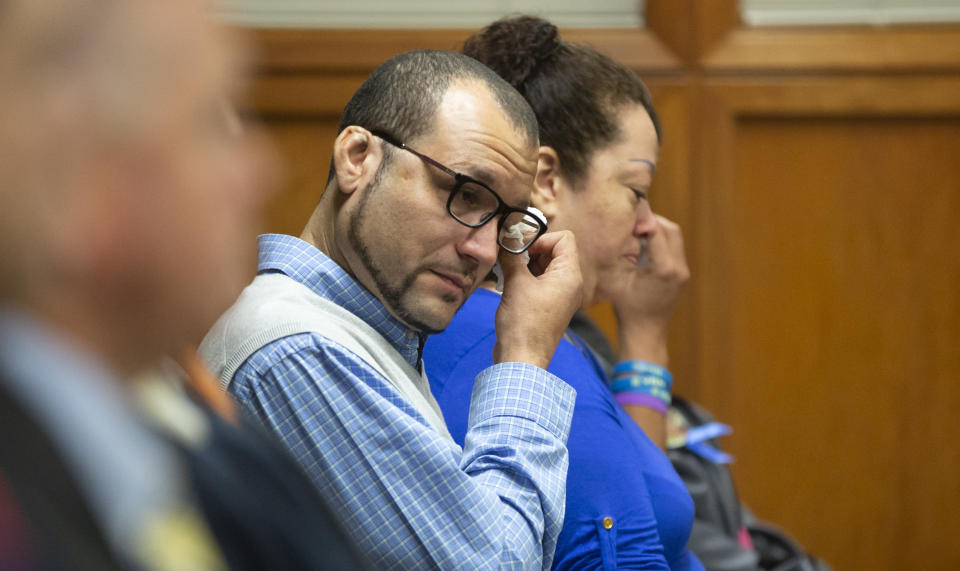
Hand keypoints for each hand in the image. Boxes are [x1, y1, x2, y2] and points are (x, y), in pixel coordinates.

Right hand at [493, 230, 582, 368]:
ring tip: (507, 274)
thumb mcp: (516, 283)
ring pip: (544, 267)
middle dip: (530, 251)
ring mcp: (560, 296)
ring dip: (525, 265)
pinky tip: (509, 285)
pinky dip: (525, 278)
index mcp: (569, 276)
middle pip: (554, 251)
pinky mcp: (548, 305)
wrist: (522, 359)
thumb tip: (508, 237)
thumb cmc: (524, 324)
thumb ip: (513, 256)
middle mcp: (570, 284)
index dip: (541, 239)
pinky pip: (540, 282)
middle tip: (510, 260)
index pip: (563, 239)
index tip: (521, 250)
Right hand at [612, 215, 689, 365]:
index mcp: (663, 269)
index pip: (656, 231)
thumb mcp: (617, 280)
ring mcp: (684, 272)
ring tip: (638, 231)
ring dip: (658, 230)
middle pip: (671, 230)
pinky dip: (662, 241)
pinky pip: (675, 248)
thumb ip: (620, 254)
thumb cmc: (627, 309)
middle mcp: (679, 269)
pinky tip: (645, 244)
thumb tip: (617, 229)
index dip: (643, 218)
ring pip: (675, 237)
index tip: (630, 209)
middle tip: (633, 220)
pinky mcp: (683, 275)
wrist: (645, 333)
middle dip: (652, 221)